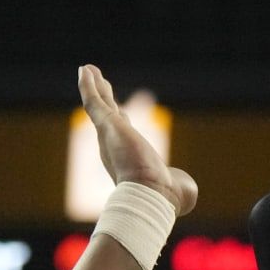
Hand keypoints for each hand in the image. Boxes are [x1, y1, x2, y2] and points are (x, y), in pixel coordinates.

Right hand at [77, 65, 197, 215]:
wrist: (150, 197)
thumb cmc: (165, 199)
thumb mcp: (177, 188)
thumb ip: (180, 184)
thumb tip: (185, 188)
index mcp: (129, 160)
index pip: (125, 135)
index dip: (122, 121)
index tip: (120, 113)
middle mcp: (114, 148)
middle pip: (110, 116)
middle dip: (105, 99)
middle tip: (99, 82)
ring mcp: (109, 136)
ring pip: (100, 106)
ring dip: (94, 87)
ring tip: (89, 70)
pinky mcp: (107, 126)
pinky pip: (94, 102)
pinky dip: (88, 86)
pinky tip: (85, 70)